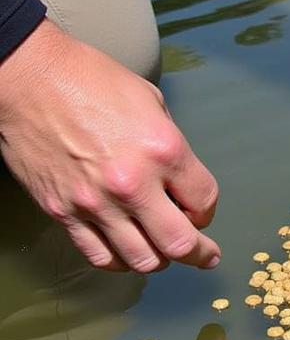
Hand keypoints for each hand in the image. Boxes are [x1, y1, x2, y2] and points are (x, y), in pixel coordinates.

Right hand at [0, 20, 219, 271]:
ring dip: (160, 260)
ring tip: (165, 253)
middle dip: (199, 253)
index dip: (207, 210)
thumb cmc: (93, 80)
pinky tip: (128, 252)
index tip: (202, 210)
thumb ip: (171, 145)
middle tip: (206, 256)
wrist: (32, 78)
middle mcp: (133, 183)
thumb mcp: (152, 103)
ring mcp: (95, 203)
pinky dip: (120, 260)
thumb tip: (180, 179)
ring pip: (141, 260)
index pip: (204, 201)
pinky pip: (99, 256)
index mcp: (163, 150)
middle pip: (179, 243)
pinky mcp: (63, 212)